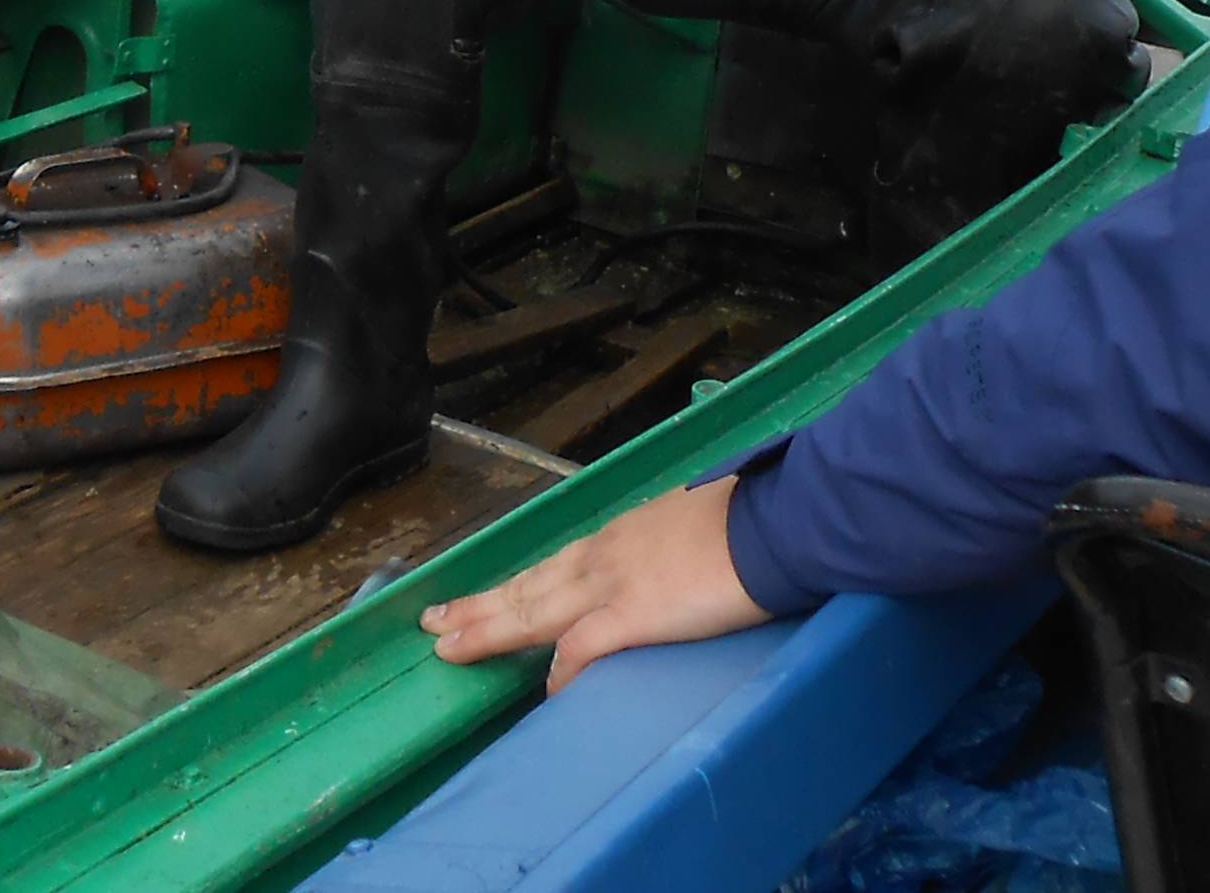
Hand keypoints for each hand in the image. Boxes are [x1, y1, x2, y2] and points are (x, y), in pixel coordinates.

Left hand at [421, 478, 769, 692]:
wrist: (776, 521)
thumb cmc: (745, 522)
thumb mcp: (689, 529)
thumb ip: (664, 553)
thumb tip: (663, 573)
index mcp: (619, 537)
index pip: (552, 566)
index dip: (514, 585)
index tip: (483, 595)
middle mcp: (604, 556)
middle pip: (526, 586)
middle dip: (478, 606)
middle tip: (433, 621)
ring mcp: (614, 584)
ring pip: (533, 609)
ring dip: (488, 629)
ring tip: (448, 645)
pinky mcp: (635, 615)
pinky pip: (583, 647)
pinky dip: (561, 668)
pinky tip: (544, 688)